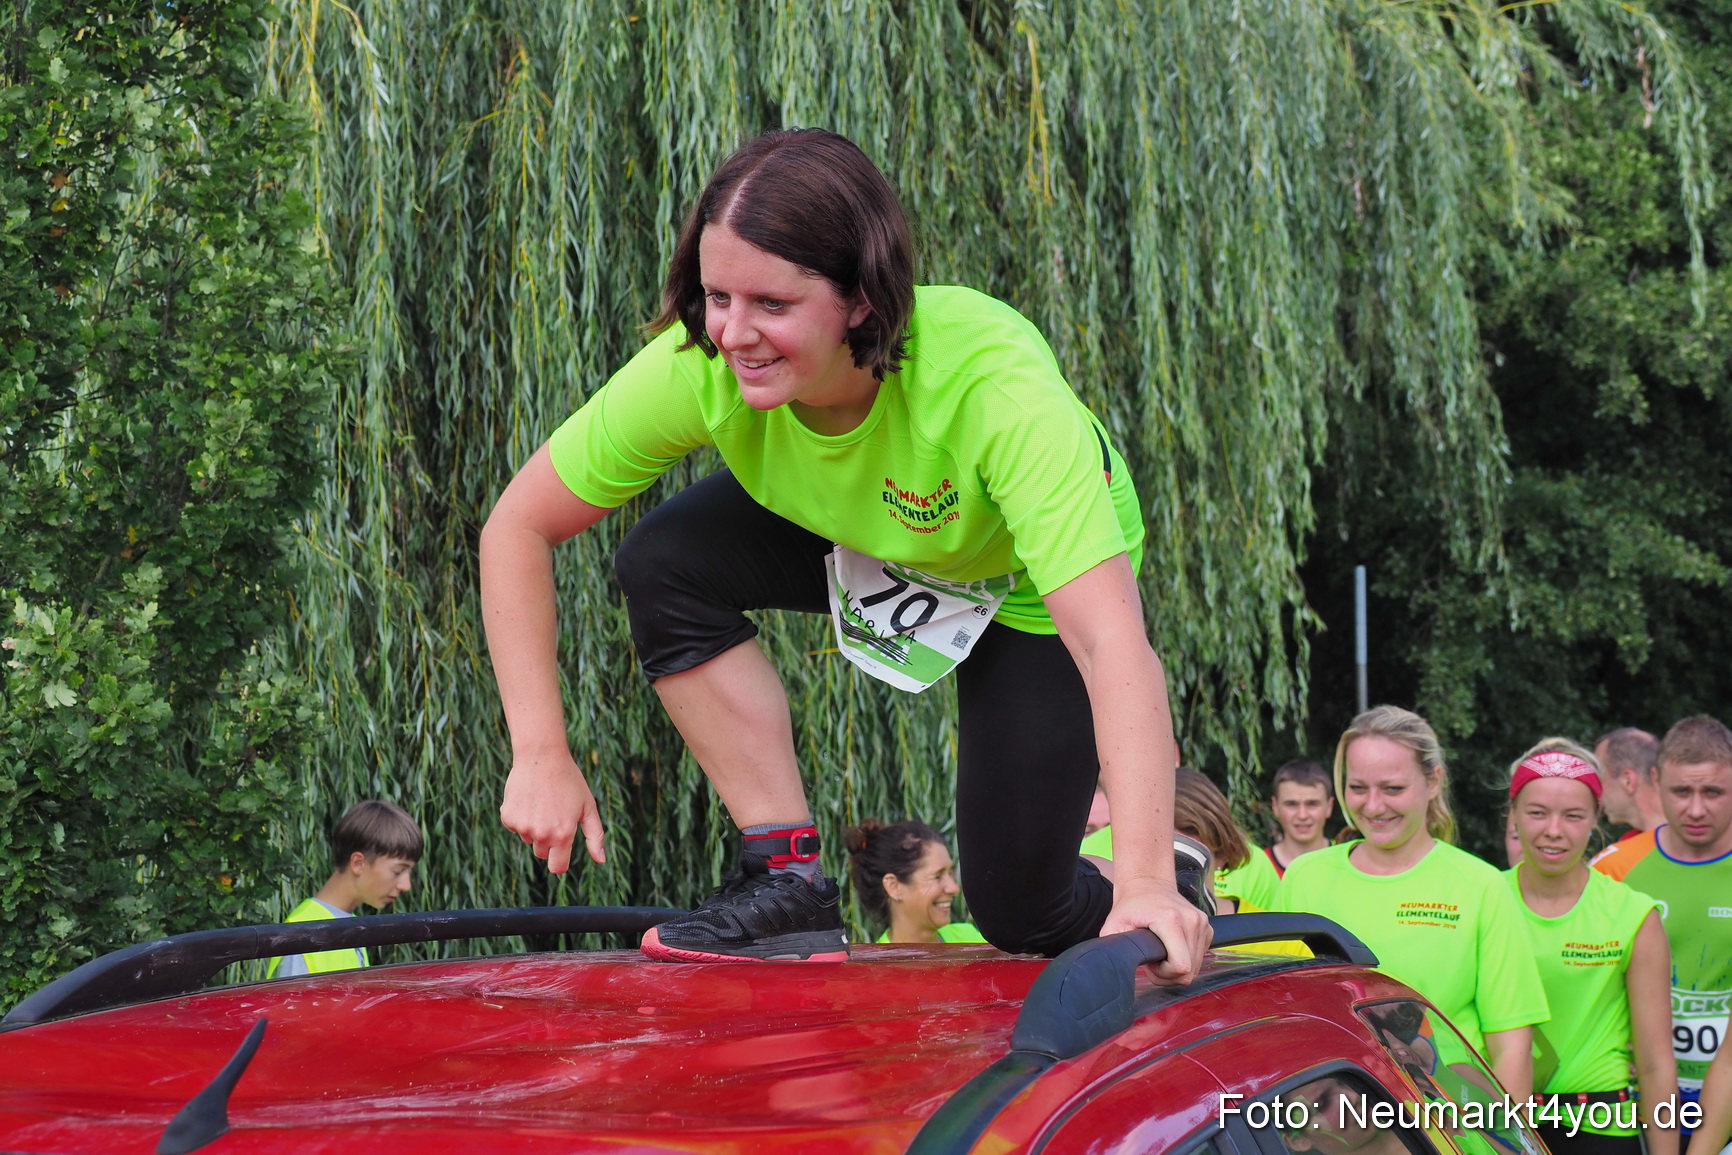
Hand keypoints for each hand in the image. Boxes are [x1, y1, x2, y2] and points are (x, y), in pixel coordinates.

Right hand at [500, 751, 605, 872]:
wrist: (542, 756)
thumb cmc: (569, 781)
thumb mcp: (588, 807)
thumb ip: (595, 836)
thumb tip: (601, 860)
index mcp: (563, 835)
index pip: (557, 867)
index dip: (559, 862)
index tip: (560, 853)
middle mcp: (542, 834)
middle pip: (542, 852)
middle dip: (548, 839)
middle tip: (554, 813)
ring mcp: (523, 827)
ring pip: (528, 838)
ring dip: (534, 826)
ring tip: (542, 802)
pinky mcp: (508, 817)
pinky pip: (515, 826)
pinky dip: (520, 816)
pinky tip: (528, 798)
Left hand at [1100, 878, 1212, 984]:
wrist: (1148, 883)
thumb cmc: (1131, 905)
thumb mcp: (1113, 925)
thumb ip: (1113, 947)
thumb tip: (1114, 965)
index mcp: (1171, 920)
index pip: (1180, 967)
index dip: (1163, 974)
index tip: (1150, 963)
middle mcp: (1192, 921)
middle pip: (1190, 971)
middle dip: (1169, 974)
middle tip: (1153, 960)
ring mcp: (1202, 923)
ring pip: (1196, 967)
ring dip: (1178, 968)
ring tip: (1161, 954)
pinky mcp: (1207, 927)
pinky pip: (1200, 957)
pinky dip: (1187, 959)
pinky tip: (1172, 949)